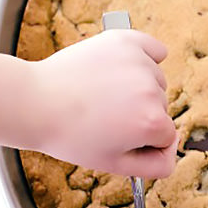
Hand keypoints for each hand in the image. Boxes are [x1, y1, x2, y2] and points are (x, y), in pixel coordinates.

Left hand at [31, 30, 176, 177]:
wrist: (35, 103)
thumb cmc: (70, 135)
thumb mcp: (115, 165)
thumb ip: (155, 166)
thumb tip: (172, 151)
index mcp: (152, 122)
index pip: (167, 137)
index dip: (145, 142)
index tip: (120, 138)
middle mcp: (151, 90)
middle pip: (161, 108)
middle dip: (140, 114)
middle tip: (106, 118)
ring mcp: (139, 64)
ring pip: (156, 83)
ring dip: (139, 89)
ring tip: (105, 94)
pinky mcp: (126, 42)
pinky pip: (154, 50)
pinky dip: (147, 57)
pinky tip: (131, 67)